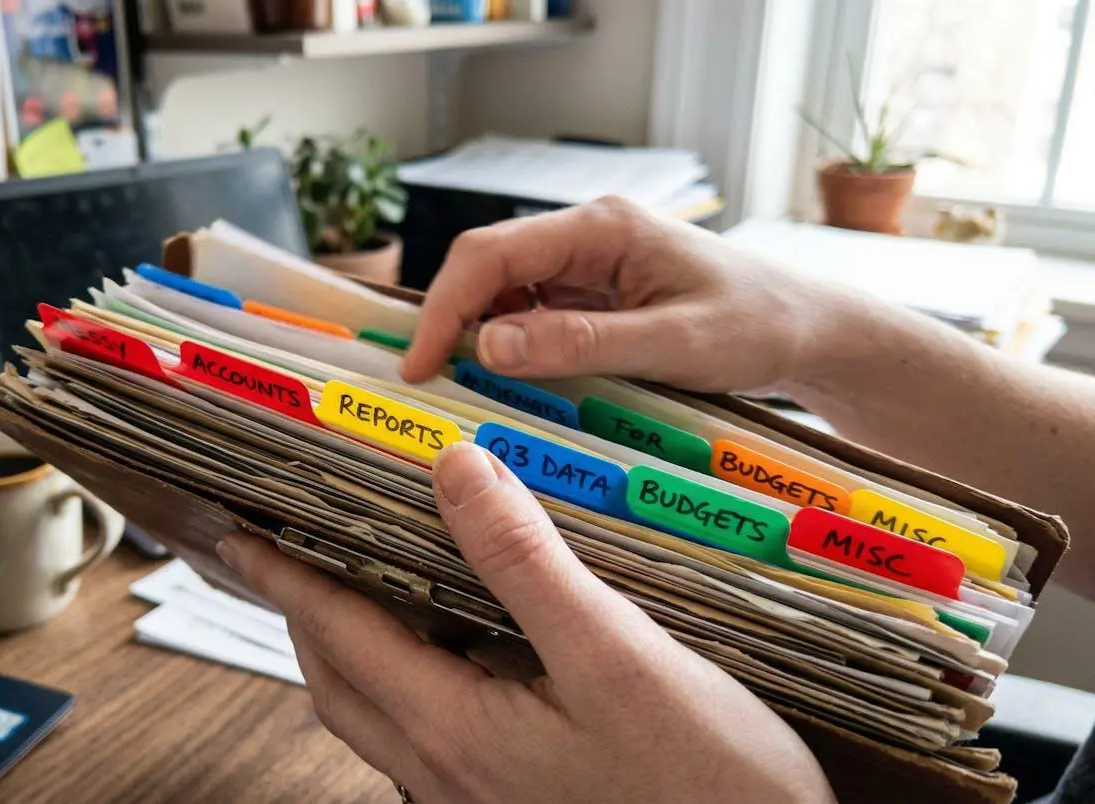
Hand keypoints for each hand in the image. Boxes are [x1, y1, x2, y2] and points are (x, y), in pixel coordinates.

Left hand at [218, 442, 833, 802]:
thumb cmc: (706, 785)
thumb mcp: (617, 657)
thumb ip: (527, 561)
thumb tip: (457, 469)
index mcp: (451, 731)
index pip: (336, 633)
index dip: (284, 576)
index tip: (240, 533)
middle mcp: (444, 773)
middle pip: (337, 681)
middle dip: (303, 614)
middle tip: (292, 554)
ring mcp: (474, 800)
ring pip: (377, 715)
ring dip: (352, 651)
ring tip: (365, 590)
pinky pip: (424, 738)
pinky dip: (408, 681)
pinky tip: (458, 655)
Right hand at [401, 196, 860, 393]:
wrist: (810, 331)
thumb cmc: (758, 325)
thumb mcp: (674, 343)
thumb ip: (581, 343)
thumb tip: (489, 345)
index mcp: (601, 228)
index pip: (492, 254)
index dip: (445, 307)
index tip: (420, 364)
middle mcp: (586, 237)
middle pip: (488, 269)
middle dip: (453, 322)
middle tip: (431, 385)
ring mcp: (589, 266)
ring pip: (505, 295)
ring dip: (480, 339)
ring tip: (465, 392)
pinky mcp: (596, 297)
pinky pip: (534, 318)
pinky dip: (512, 350)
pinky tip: (511, 385)